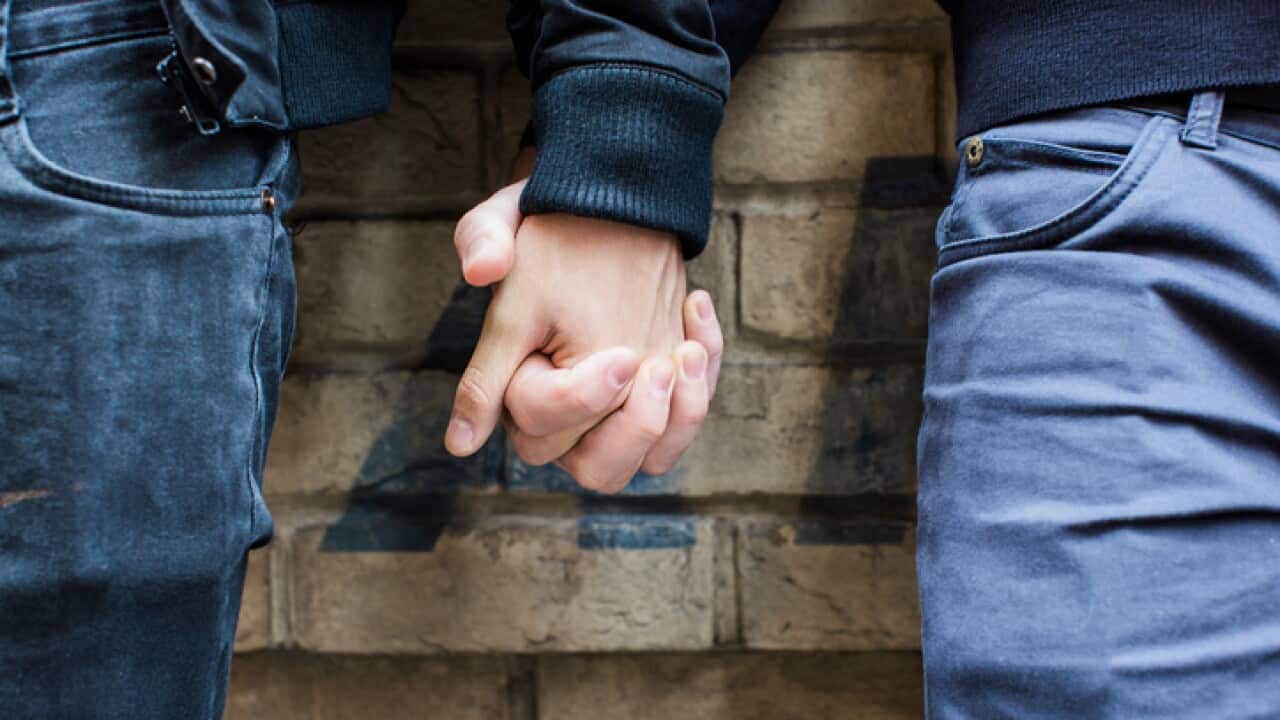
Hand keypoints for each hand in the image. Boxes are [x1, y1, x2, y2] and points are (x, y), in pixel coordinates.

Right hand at [447, 177, 723, 492]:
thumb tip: (479, 272)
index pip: (540, 425)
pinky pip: (683, 430)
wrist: (603, 214)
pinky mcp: (655, 405)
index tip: (621, 356)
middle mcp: (564, 418)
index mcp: (516, 386)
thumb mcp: (508, 223)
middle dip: (635, 424)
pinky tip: (695, 316)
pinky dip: (702, 387)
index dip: (582, 398)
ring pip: (648, 463)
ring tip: (687, 354)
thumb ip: (483, 239)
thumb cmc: (552, 227)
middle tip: (654, 367)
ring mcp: (612, 417)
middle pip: (597, 471)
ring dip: (678, 418)